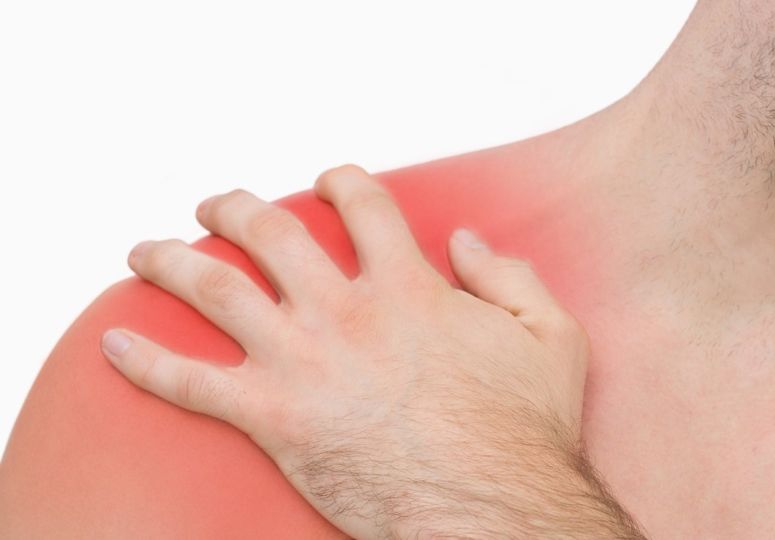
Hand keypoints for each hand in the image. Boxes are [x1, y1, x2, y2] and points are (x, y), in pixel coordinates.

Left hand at [99, 165, 639, 538]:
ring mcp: (303, 362)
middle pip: (270, 230)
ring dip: (171, 260)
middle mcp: (345, 311)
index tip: (328, 178)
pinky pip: (189, 382)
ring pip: (215, 288)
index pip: (362, 204)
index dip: (342, 180)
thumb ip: (511, 276)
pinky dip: (145, 362)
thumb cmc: (526, 431)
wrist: (492, 506)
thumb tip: (463, 240)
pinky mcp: (273, 417)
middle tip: (216, 205)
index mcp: (408, 286)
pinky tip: (115, 345)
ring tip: (146, 251)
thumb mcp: (552, 337)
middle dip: (235, 206)